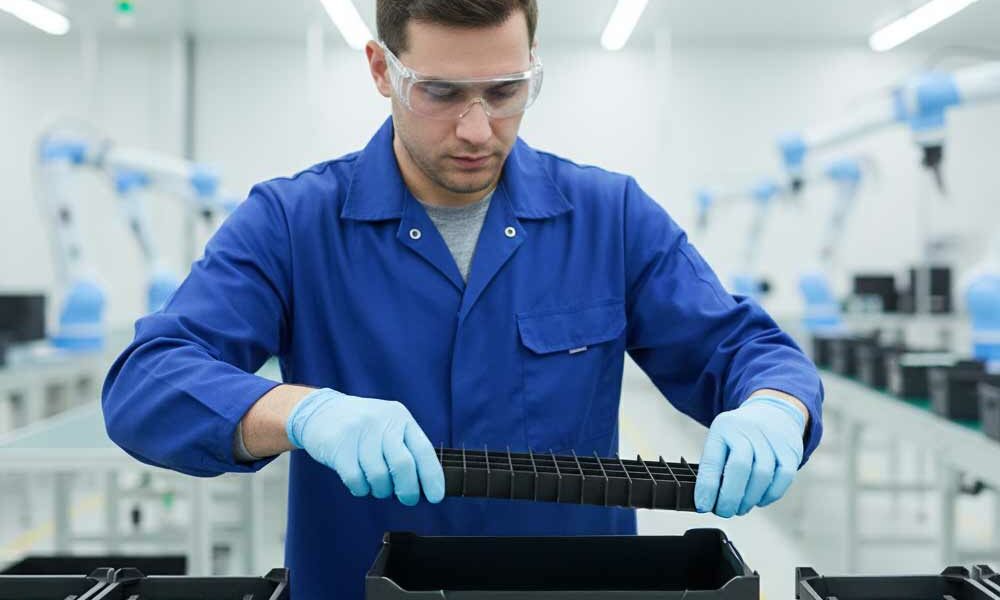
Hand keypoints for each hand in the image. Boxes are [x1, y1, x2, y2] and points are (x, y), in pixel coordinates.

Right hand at [285, 388, 444, 505]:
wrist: (320, 411)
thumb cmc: (361, 426)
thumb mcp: (388, 425)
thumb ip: (405, 448)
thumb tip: (423, 484)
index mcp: (400, 418)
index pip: (424, 450)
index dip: (432, 477)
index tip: (436, 497)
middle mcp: (382, 422)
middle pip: (403, 465)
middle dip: (408, 490)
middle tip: (407, 499)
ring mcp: (360, 432)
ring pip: (379, 476)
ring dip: (381, 490)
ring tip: (377, 486)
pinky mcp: (339, 446)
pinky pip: (356, 480)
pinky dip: (361, 489)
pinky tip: (360, 483)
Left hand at [694, 396, 804, 516]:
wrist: (772, 412)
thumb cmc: (740, 435)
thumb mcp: (721, 439)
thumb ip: (714, 466)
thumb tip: (707, 500)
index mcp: (723, 427)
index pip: (713, 460)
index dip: (707, 487)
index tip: (703, 505)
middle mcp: (747, 429)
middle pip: (740, 467)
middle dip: (730, 497)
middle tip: (724, 511)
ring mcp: (771, 438)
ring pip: (762, 475)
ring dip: (749, 499)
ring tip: (740, 508)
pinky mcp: (790, 449)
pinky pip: (783, 477)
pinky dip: (770, 495)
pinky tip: (760, 500)